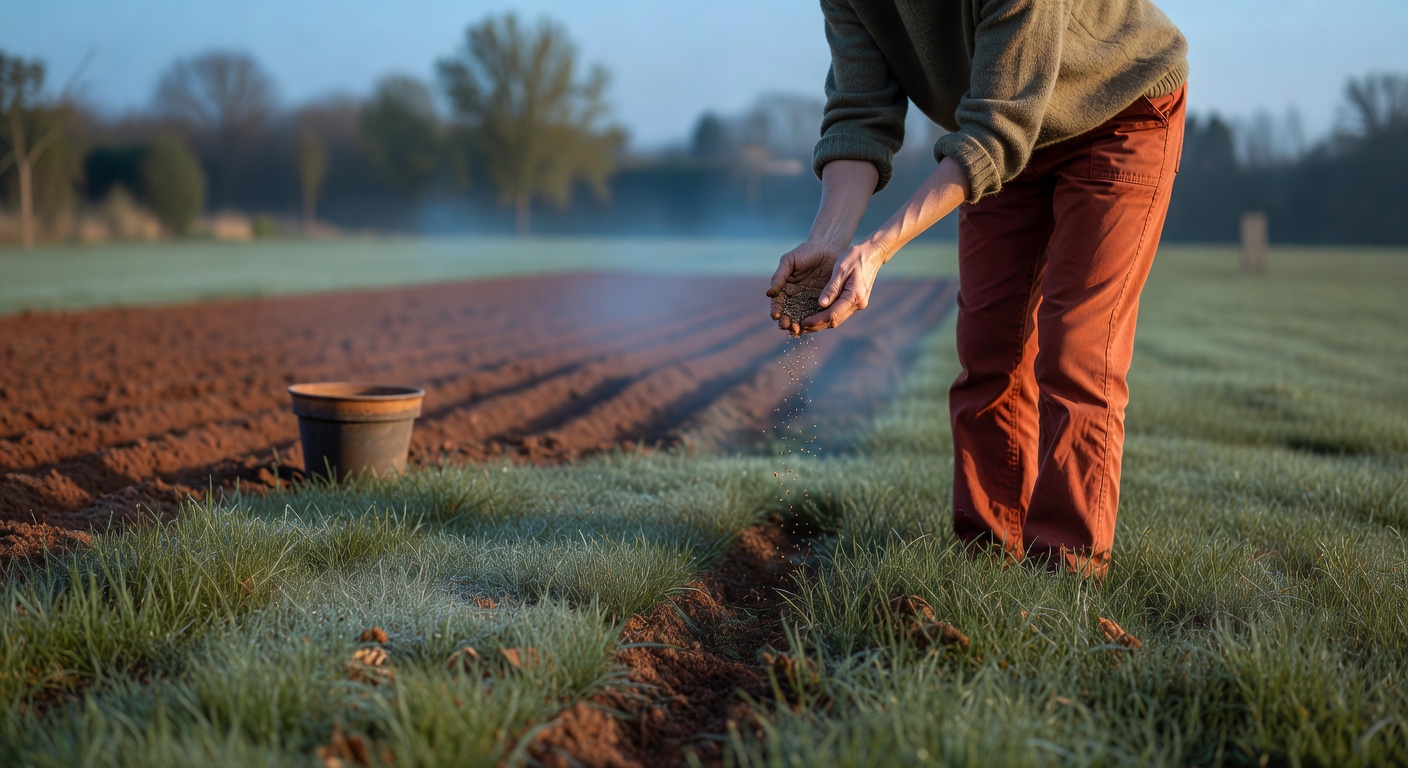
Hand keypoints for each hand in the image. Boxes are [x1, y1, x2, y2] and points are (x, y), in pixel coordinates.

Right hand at [767, 240, 839, 334]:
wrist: (830, 248)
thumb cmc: (807, 252)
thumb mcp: (790, 260)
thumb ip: (779, 276)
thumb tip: (770, 293)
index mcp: (785, 288)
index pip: (778, 303)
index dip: (776, 310)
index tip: (776, 315)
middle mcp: (796, 298)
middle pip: (788, 314)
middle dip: (786, 321)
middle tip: (786, 325)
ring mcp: (809, 302)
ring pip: (801, 318)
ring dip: (798, 325)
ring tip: (796, 329)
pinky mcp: (824, 303)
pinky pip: (817, 315)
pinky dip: (813, 323)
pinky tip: (811, 327)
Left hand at [768, 239, 885, 334]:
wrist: (872, 253)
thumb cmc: (855, 257)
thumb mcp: (840, 269)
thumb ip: (831, 288)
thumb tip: (820, 304)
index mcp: (854, 296)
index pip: (833, 315)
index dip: (817, 320)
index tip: (803, 322)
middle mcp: (858, 304)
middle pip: (835, 321)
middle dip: (817, 325)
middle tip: (800, 327)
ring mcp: (858, 304)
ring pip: (837, 319)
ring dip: (821, 323)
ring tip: (805, 324)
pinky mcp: (855, 302)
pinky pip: (840, 312)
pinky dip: (827, 316)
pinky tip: (816, 316)